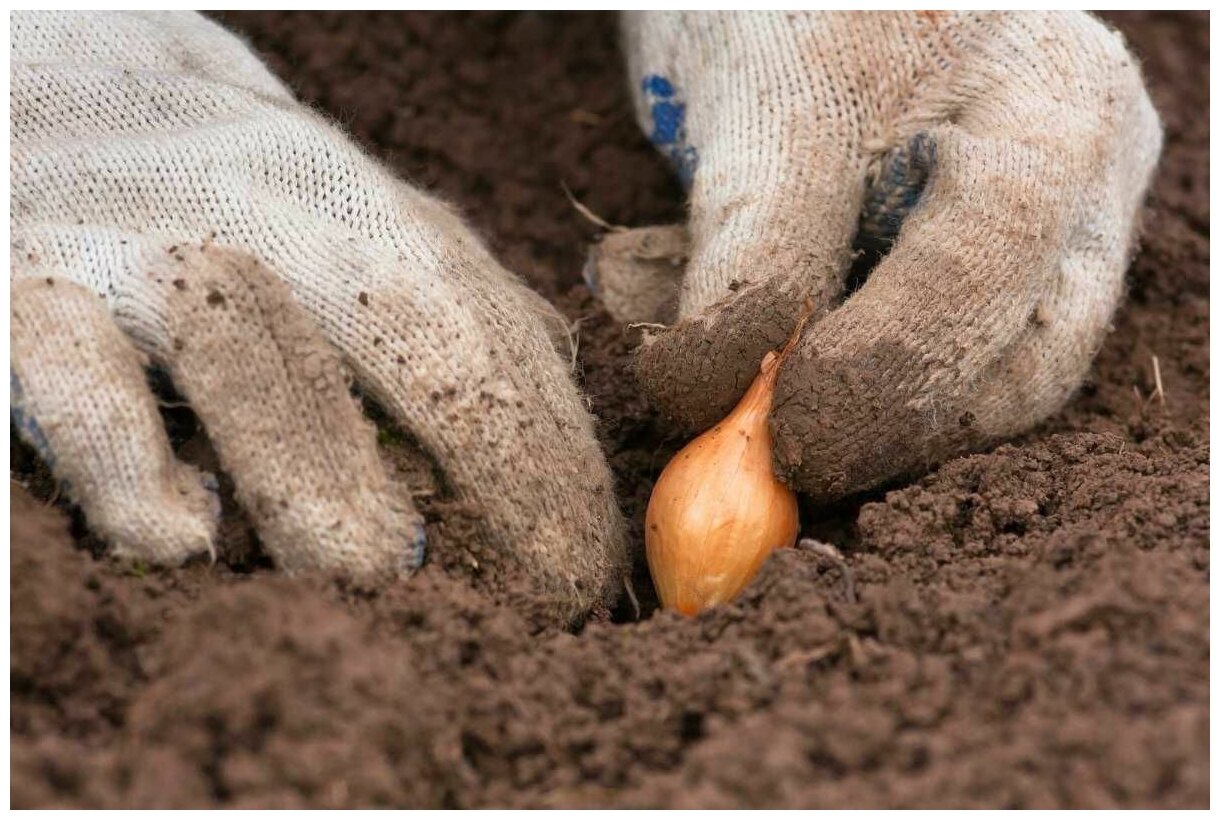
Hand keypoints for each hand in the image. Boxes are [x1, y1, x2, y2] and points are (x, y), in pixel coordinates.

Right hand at [10, 11, 625, 622]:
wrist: (50, 71)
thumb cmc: (235, 181)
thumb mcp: (366, 210)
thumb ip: (461, 294)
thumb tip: (559, 382)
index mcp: (370, 214)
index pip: (495, 346)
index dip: (554, 467)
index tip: (584, 572)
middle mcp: (274, 222)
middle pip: (421, 343)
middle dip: (502, 475)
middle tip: (535, 595)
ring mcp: (150, 256)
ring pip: (261, 379)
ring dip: (330, 499)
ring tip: (378, 574)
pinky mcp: (26, 297)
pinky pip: (91, 405)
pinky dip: (144, 486)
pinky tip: (190, 545)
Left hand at [595, 11, 1161, 500]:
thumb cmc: (783, 5)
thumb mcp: (766, 110)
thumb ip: (755, 255)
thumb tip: (710, 404)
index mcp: (1052, 107)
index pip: (990, 265)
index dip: (887, 365)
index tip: (775, 430)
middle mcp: (1082, 179)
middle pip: (1023, 358)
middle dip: (893, 425)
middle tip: (777, 457)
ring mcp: (1052, 228)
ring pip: (990, 378)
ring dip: (878, 423)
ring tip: (775, 411)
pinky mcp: (993, 267)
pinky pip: (950, 363)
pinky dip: (865, 394)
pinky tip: (796, 381)